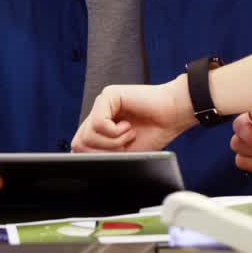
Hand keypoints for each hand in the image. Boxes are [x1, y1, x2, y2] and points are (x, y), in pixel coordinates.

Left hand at [71, 78, 194, 152]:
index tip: (114, 157)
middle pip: (79, 143)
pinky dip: (115, 133)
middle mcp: (98, 113)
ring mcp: (102, 103)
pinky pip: (98, 124)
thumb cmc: (153, 133)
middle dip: (103, 152)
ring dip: (112, 142)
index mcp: (100, 127)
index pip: (79, 146)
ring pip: (88, 135)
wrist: (174, 116)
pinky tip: (129, 125)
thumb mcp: (123, 152)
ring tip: (129, 134)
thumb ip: (100, 153)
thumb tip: (78, 156)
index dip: (93, 157)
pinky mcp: (108, 95)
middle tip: (124, 146)